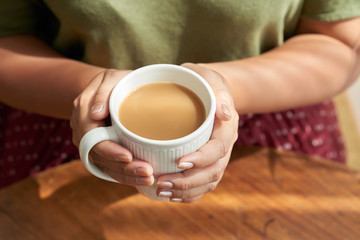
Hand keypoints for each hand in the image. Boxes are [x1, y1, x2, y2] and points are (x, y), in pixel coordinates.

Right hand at [70, 69, 154, 185]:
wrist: (110, 89)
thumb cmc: (114, 82)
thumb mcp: (110, 78)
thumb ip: (102, 93)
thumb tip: (96, 114)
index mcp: (82, 114)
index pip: (91, 138)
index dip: (108, 150)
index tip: (128, 156)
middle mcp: (83, 133)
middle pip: (99, 157)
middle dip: (123, 168)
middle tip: (147, 172)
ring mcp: (92, 144)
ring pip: (106, 166)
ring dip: (127, 175)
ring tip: (149, 178)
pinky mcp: (104, 152)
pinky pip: (111, 167)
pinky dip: (126, 175)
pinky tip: (143, 179)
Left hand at [156, 63, 238, 202]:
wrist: (207, 92)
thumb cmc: (203, 82)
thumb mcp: (209, 78)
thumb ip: (217, 92)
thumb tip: (225, 113)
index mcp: (226, 127)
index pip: (218, 148)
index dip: (201, 158)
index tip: (179, 162)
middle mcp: (224, 145)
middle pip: (212, 171)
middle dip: (188, 181)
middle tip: (162, 182)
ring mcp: (218, 157)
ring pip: (208, 182)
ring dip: (186, 191)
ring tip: (161, 191)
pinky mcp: (208, 164)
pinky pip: (203, 185)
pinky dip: (189, 194)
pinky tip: (170, 195)